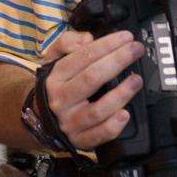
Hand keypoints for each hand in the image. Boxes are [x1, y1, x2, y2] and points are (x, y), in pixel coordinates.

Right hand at [41, 29, 144, 149]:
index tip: (125, 37)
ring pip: (98, 109)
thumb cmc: (55, 85)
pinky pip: (98, 135)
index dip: (106, 45)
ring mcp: (70, 121)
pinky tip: (125, 114)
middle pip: (92, 78)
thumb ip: (67, 42)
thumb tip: (87, 39)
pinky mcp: (79, 139)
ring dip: (121, 94)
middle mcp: (61, 99)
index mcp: (55, 76)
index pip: (83, 56)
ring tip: (136, 80)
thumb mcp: (52, 58)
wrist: (40, 117)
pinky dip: (113, 126)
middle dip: (117, 61)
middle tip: (136, 50)